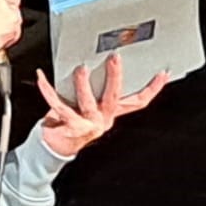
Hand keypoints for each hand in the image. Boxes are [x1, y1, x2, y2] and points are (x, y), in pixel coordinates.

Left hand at [36, 52, 166, 157]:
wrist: (55, 147)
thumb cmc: (73, 121)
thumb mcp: (91, 106)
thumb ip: (97, 90)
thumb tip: (99, 60)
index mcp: (112, 113)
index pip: (138, 101)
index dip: (153, 88)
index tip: (162, 73)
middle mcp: (103, 119)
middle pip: (114, 97)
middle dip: (115, 76)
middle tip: (114, 58)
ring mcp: (87, 124)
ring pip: (88, 102)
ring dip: (83, 84)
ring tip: (81, 69)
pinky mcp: (68, 126)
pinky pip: (58, 105)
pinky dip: (48, 90)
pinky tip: (42, 77)